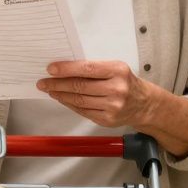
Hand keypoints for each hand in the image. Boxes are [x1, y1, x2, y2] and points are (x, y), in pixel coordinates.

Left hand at [37, 60, 154, 128]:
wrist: (144, 104)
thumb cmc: (126, 82)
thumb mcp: (115, 68)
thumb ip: (93, 68)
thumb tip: (64, 69)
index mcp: (117, 71)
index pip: (87, 69)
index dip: (66, 69)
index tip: (51, 69)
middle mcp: (116, 89)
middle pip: (80, 86)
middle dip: (57, 84)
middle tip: (43, 82)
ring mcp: (112, 107)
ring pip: (79, 100)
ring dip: (61, 95)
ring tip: (50, 90)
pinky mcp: (107, 120)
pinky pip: (83, 111)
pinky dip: (70, 104)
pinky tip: (62, 99)